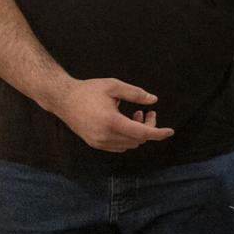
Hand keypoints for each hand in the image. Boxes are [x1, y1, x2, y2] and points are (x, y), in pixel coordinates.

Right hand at [51, 78, 173, 151]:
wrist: (62, 99)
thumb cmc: (88, 90)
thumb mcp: (114, 86)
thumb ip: (135, 94)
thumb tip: (154, 100)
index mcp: (111, 121)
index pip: (141, 133)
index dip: (158, 133)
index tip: (170, 131)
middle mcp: (105, 136)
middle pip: (137, 139)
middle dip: (148, 127)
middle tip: (148, 112)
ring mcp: (99, 142)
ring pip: (129, 145)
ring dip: (137, 132)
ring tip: (136, 114)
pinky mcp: (94, 144)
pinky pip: (119, 147)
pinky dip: (127, 137)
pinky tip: (125, 122)